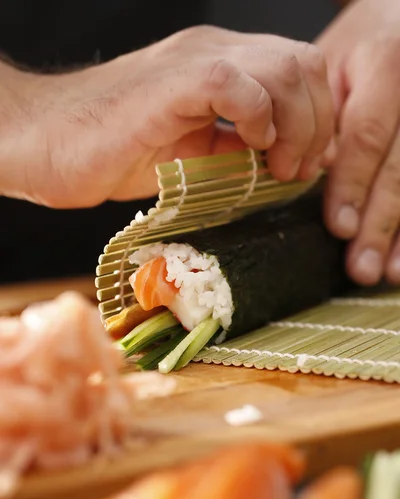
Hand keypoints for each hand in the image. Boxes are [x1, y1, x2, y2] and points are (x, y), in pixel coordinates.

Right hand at [0, 26, 334, 207]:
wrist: (48, 145)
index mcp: (221, 66)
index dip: (318, 118)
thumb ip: (235, 152)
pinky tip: (248, 148)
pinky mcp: (171, 83)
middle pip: (304, 62)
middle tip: (297, 170)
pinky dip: (258, 119)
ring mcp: (192, 61)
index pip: (298, 70)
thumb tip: (280, 166)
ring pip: (283, 68)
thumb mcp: (192, 157)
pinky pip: (237, 83)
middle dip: (318, 124)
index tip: (307, 164)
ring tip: (277, 168)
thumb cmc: (111, 153)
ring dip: (296, 127)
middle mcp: (213, 52)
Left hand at [316, 0, 399, 285]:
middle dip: (381, 222)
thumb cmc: (360, 51)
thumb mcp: (332, 67)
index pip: (368, 135)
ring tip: (390, 273)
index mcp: (387, 65)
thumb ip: (324, 119)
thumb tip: (315, 172)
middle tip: (362, 267)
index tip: (339, 226)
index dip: (353, 184)